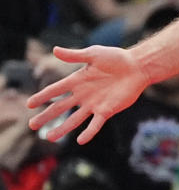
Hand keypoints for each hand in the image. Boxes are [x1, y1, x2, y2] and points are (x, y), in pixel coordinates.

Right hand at [26, 46, 149, 143]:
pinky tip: (80, 140)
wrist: (138, 66)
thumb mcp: (94, 54)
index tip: (29, 104)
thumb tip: (55, 50)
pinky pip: (95, 124)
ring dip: (62, 129)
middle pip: (60, 107)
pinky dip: (88, 132)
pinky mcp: (107, 110)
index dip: (42, 96)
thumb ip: (75, 56)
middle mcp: (83, 94)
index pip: (55, 90)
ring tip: (49, 137)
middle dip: (46, 116)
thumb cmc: (116, 58)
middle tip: (32, 125)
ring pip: (74, 119)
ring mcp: (94, 104)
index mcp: (77, 80)